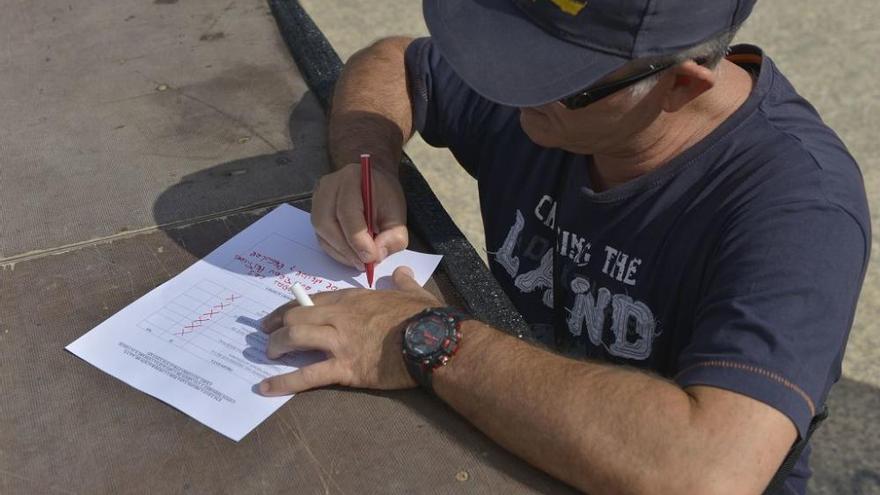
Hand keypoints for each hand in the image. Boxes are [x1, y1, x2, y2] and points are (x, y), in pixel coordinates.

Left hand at [258, 266, 440, 394]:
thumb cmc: (425, 317)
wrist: (433, 341)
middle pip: (297, 316)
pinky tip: (266, 388)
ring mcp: (340, 341)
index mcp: (355, 299)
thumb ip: (403, 282)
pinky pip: (307, 375)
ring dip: (276, 346)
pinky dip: (283, 382)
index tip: (280, 314)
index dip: (292, 306)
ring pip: (295, 338)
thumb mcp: (413, 292)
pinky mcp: (345, 368)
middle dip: (276, 324)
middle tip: (265, 334)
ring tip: (267, 355)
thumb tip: (402, 272)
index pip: (314, 300)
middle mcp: (341, 316)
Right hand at [311, 162, 407, 269]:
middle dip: (347, 249)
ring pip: (322, 233)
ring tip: (359, 261)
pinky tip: (351, 255)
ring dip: (341, 252)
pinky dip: (336, 251)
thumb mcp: (398, 215)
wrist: (374, 184)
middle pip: (328, 223)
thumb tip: (377, 255)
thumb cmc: (385, 197)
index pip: (347, 211)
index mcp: (352, 178)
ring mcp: (317, 199)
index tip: (371, 258)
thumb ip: (394, 236)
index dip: (358, 239)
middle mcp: (329, 186)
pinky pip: (320, 237)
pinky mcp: (315, 212)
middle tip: (364, 264)